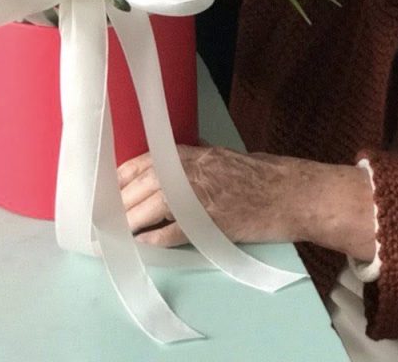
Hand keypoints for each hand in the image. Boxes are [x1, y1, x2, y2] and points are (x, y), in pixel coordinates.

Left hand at [118, 144, 376, 260]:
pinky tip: (143, 244)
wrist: (293, 192)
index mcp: (196, 153)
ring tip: (117, 233)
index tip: (108, 187)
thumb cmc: (263, 175)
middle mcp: (194, 170)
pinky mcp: (211, 221)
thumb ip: (197, 161)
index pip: (146, 160)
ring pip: (153, 206)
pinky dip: (155, 238)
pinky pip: (174, 230)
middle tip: (104, 216)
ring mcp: (202, 195)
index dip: (123, 176)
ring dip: (131, 221)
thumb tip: (171, 166)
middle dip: (120, 201)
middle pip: (144, 184)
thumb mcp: (225, 157)